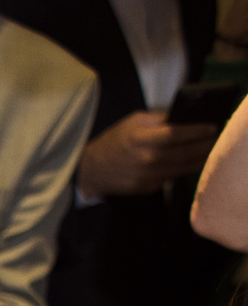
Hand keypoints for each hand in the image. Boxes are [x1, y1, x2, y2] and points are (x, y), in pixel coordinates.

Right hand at [78, 111, 215, 196]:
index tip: (211, 127)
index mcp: (141, 139)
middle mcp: (145, 159)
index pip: (176, 134)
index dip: (197, 130)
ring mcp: (146, 176)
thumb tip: (183, 118)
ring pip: (181, 168)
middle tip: (214, 139)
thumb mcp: (133, 122)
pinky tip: (188, 162)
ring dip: (198, 159)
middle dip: (203, 146)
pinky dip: (182, 169)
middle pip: (184, 153)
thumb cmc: (113, 142)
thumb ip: (159, 119)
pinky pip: (171, 177)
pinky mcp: (147, 188)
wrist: (92, 171)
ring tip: (206, 150)